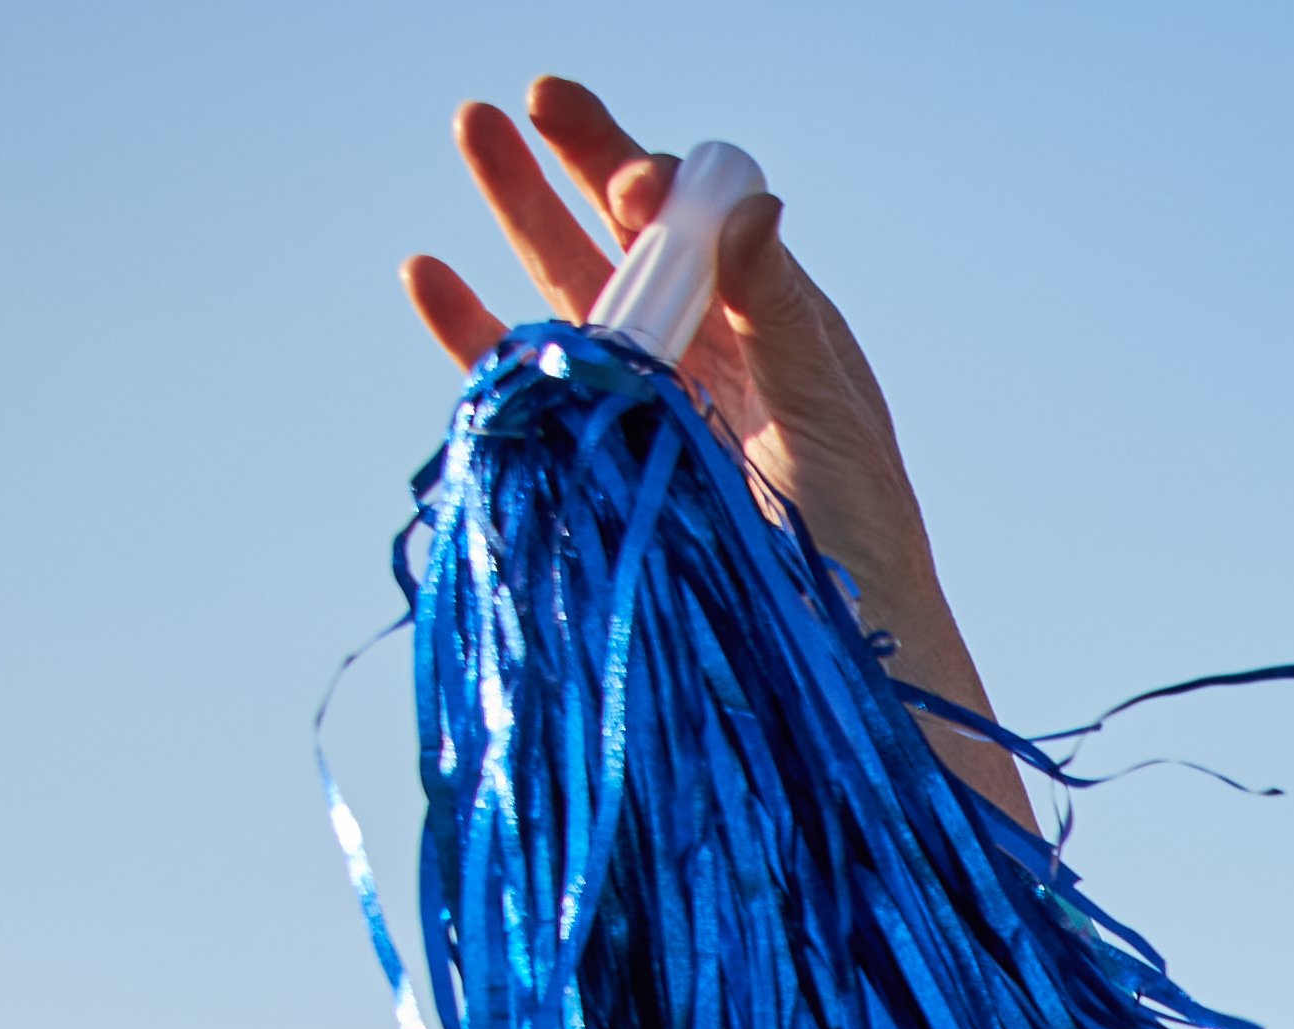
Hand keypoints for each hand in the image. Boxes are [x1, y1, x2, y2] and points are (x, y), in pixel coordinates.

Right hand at [400, 78, 1018, 811]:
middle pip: (627, 239)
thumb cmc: (862, 548)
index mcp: (771, 334)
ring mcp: (645, 407)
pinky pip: (529, 387)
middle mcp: (705, 355)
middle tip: (528, 95)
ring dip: (520, 213)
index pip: (705, 228)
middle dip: (576, 164)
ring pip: (570, 290)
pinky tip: (431, 276)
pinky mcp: (596, 464)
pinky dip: (477, 331)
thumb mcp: (828, 415)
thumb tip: (744, 201)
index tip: (634, 185)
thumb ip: (779, 312)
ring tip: (473, 129)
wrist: (837, 667)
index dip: (663, 190)